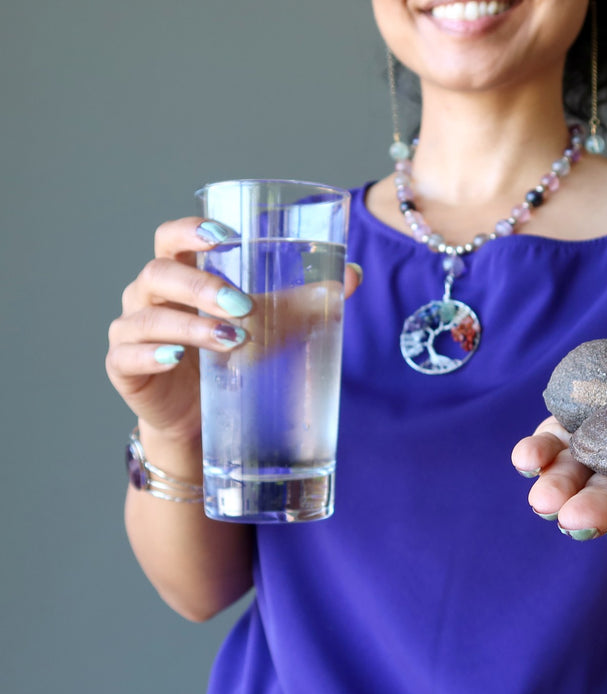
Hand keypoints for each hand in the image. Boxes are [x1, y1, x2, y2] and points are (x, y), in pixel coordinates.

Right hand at [106, 217, 361, 440]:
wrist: (206, 420)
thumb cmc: (234, 357)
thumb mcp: (271, 324)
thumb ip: (304, 298)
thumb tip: (353, 275)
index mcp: (181, 274)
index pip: (172, 237)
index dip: (191, 230)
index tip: (225, 235)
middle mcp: (149, 296)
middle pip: (160, 273)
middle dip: (201, 286)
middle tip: (244, 305)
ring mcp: (132, 331)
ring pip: (148, 316)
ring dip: (190, 325)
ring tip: (232, 339)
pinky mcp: (125, 370)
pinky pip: (127, 355)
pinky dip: (152, 354)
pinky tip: (177, 357)